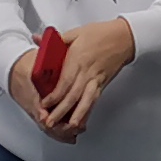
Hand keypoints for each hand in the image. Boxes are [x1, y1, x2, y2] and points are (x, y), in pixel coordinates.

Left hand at [36, 18, 138, 137]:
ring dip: (77, 115)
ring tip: (69, 128)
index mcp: (78, 59)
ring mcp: (96, 79)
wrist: (124, 38)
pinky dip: (88, 112)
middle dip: (61, 111)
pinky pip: (94, 100)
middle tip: (50, 123)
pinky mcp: (102, 84)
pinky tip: (83, 121)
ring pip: (86, 101)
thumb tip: (37, 39)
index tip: (45, 104)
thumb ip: (55, 40)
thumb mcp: (75, 32)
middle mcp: (87, 72)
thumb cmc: (101, 33)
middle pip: (73, 95)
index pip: (65, 81)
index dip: (55, 95)